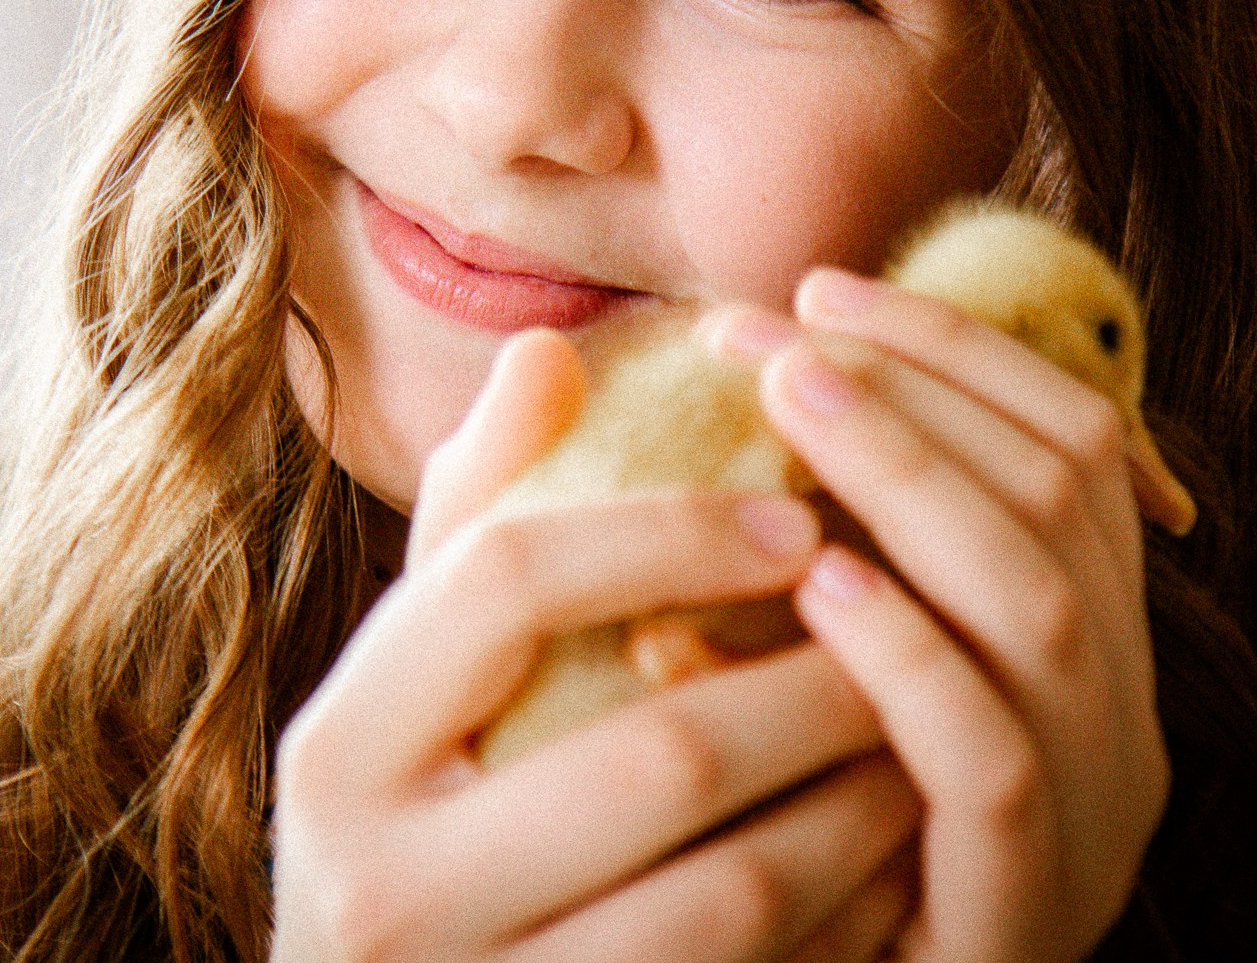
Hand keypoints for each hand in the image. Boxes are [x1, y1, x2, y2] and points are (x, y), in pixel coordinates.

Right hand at [272, 328, 920, 962]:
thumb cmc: (408, 823)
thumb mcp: (410, 679)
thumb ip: (472, 521)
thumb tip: (550, 351)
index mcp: (339, 750)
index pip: (505, 582)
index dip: (667, 533)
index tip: (792, 516)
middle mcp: (382, 888)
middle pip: (655, 754)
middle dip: (812, 684)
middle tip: (907, 624)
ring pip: (731, 899)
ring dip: (856, 809)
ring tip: (917, 737)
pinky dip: (845, 926)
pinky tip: (887, 864)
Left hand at [732, 269, 1169, 962]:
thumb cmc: (795, 839)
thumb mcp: (816, 670)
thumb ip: (804, 547)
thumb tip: (715, 383)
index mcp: (1086, 645)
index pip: (1068, 444)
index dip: (951, 351)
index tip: (817, 290)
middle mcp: (1113, 713)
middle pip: (1059, 493)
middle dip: (910, 387)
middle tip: (769, 333)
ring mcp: (1087, 808)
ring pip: (1040, 602)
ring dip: (908, 478)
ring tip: (790, 401)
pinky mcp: (1019, 903)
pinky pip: (990, 755)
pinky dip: (906, 652)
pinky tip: (816, 584)